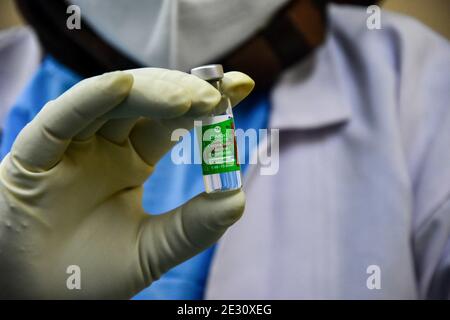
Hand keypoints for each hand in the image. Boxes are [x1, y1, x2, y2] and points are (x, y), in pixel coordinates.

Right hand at [0, 68, 253, 298]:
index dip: (205, 102)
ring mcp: (70, 147)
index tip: (244, 85)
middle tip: (218, 94)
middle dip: (182, 93)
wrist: (39, 301)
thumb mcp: (151, 250)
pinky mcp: (33, 156)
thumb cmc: (90, 274)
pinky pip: (60, 121)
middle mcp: (104, 146)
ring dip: (150, 94)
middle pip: (146, 104)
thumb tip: (238, 198)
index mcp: (132, 162)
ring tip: (190, 99)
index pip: (173, 121)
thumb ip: (193, 227)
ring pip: (110, 103)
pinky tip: (123, 85)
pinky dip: (89, 100)